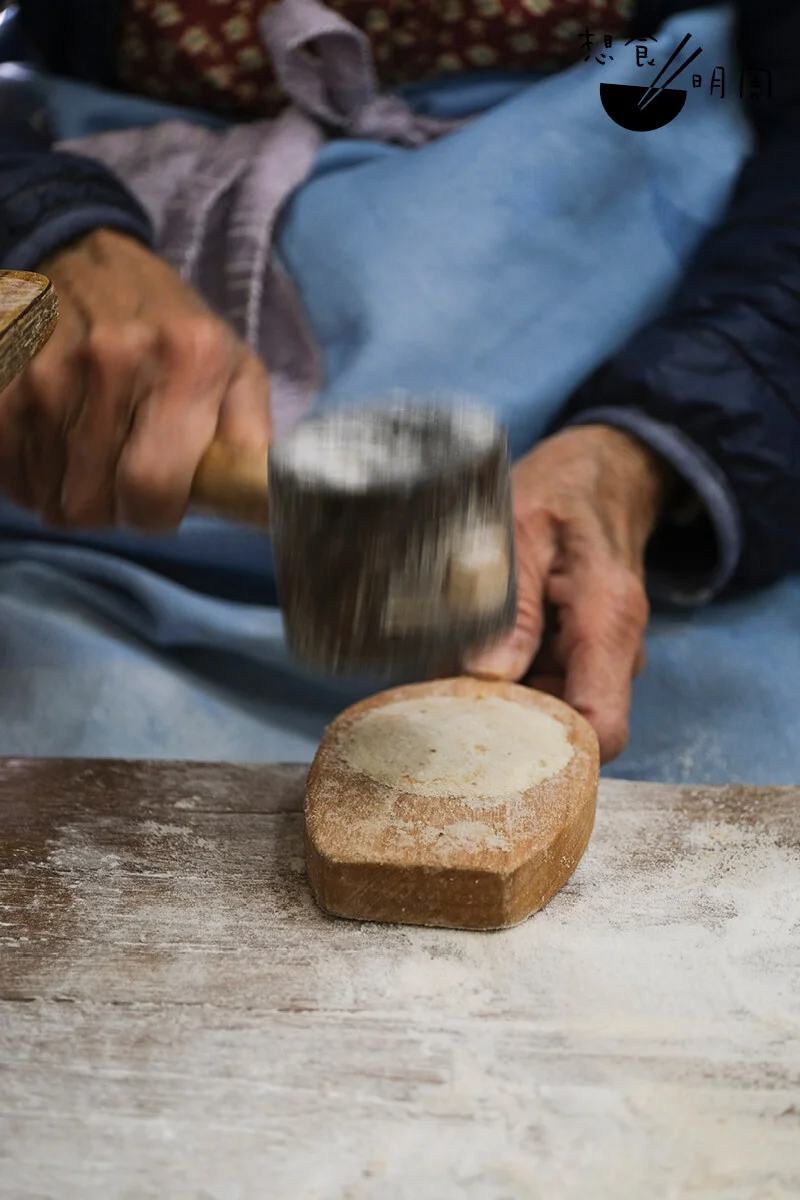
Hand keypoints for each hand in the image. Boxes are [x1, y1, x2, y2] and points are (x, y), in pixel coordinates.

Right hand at [0, 229, 271, 530]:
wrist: (87, 258)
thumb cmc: (173, 328)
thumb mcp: (236, 366)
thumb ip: (252, 437)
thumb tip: (262, 500)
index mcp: (189, 360)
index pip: (152, 488)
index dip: (154, 515)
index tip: (158, 503)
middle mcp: (115, 360)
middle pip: (94, 503)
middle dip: (113, 509)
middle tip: (124, 478)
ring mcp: (49, 369)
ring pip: (49, 497)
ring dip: (71, 493)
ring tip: (92, 456)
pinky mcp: (2, 382)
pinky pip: (9, 475)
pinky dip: (30, 478)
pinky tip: (55, 449)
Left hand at [464, 425, 676, 762]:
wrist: (599, 477)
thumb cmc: (560, 492)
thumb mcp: (521, 529)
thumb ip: (511, 603)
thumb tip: (490, 675)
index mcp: (609, 621)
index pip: (600, 727)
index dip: (551, 750)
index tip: (491, 739)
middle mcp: (614, 651)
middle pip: (564, 728)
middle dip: (508, 722)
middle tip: (447, 694)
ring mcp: (596, 658)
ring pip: (546, 711)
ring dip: (500, 697)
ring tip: (457, 656)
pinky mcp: (576, 657)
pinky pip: (540, 686)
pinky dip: (505, 678)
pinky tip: (476, 647)